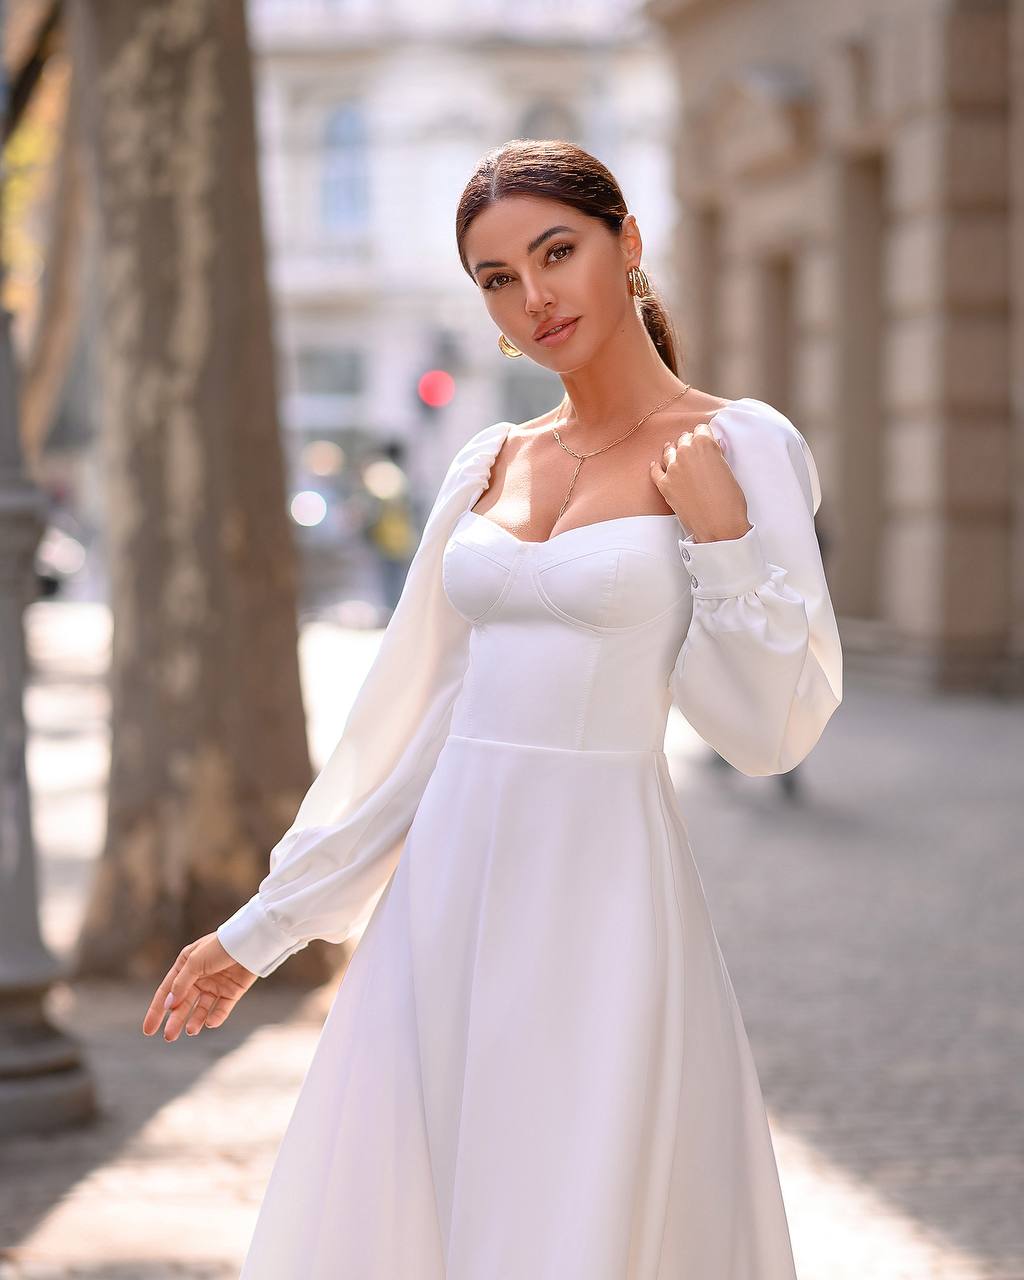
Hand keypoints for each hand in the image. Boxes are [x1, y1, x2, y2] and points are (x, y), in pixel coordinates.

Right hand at [142, 932, 257, 1041]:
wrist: (250, 942)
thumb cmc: (220, 947)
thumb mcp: (195, 962)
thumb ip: (181, 984)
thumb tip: (168, 1004)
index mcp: (185, 965)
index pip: (166, 991)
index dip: (156, 1011)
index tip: (147, 1031)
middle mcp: (199, 976)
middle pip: (183, 1003)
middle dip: (175, 1020)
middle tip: (169, 1037)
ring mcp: (216, 985)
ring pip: (201, 1009)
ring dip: (194, 1021)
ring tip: (191, 1031)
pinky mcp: (232, 992)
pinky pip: (221, 1009)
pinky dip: (215, 1018)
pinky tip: (210, 1023)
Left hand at [650, 422, 751, 542]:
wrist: (719, 525)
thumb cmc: (730, 499)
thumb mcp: (728, 469)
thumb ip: (717, 454)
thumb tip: (713, 448)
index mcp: (704, 444)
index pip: (701, 429)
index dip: (704, 435)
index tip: (705, 439)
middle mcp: (685, 452)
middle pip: (684, 439)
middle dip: (690, 443)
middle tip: (694, 450)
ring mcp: (672, 468)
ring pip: (669, 451)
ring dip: (673, 451)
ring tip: (675, 452)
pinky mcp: (664, 484)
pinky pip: (655, 470)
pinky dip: (657, 467)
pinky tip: (657, 465)